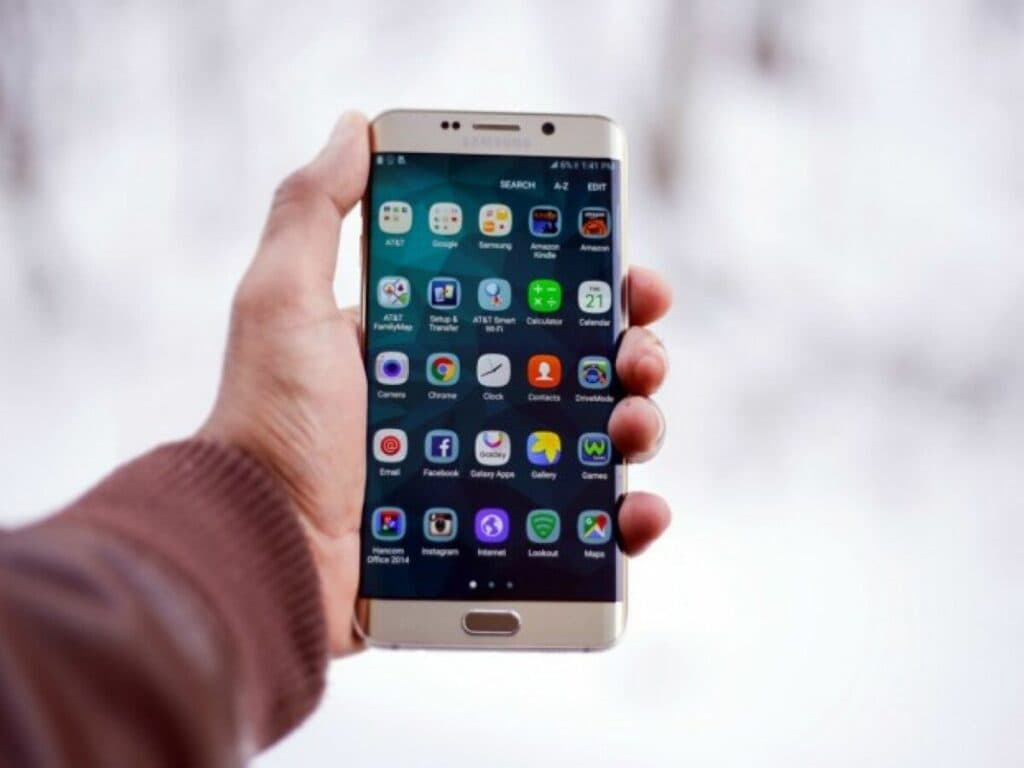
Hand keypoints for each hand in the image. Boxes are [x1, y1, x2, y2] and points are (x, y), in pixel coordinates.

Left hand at [201, 112, 672, 655]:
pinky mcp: (498, 542)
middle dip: (629, 352)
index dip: (589, 283)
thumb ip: (313, 210)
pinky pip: (583, 532)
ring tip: (632, 425)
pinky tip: (639, 511)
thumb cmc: (270, 427)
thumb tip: (355, 126)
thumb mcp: (283, 302)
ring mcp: (487, 475)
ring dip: (637, 424)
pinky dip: (626, 522)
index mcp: (433, 347)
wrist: (261, 550)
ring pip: (593, 442)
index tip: (627, 274)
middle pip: (578, 369)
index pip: (531, 302)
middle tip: (639, 354)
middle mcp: (468, 406)